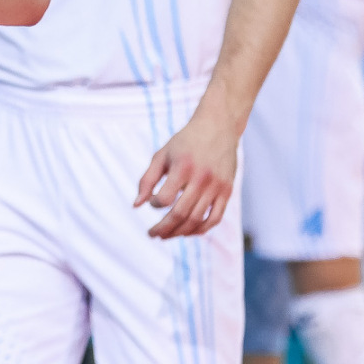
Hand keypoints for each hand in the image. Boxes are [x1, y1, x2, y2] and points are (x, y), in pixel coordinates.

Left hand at [135, 104, 238, 239]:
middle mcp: (201, 178)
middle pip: (180, 214)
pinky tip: (188, 232)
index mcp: (182, 167)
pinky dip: (201, 229)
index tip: (153, 202)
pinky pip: (215, 219)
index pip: (164, 199)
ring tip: (167, 235)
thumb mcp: (162, 155)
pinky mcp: (227, 191)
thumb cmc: (185, 142)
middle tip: (152, 234)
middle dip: (164, 228)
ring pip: (197, 220)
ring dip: (180, 232)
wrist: (218, 127)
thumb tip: (136, 206)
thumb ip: (147, 180)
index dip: (155, 205)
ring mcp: (216, 186)